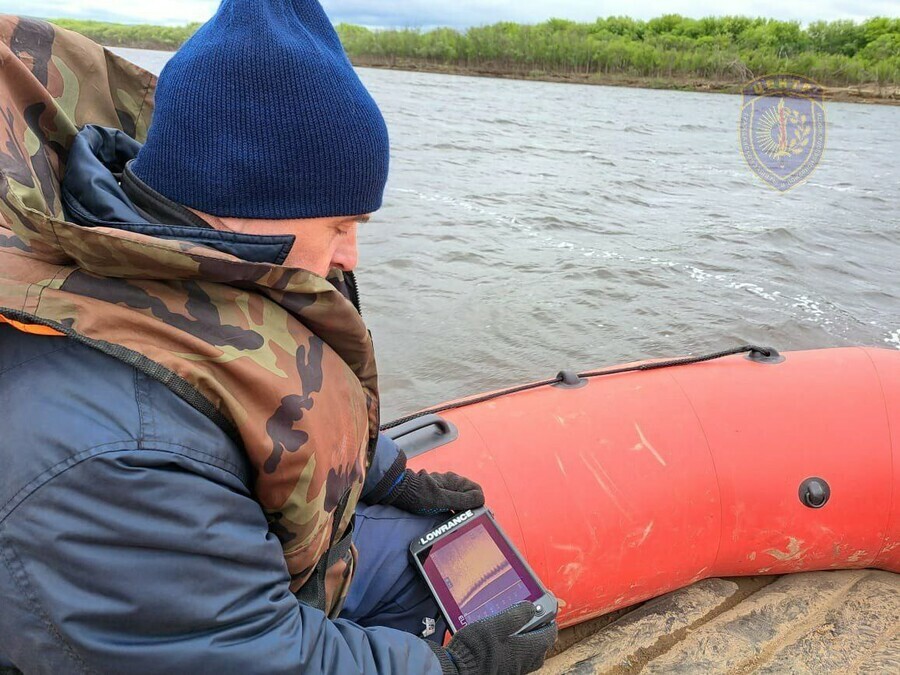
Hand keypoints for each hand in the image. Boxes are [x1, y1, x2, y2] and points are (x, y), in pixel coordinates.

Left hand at [385, 469, 484, 514]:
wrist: (399, 493)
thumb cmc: (419, 495)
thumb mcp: (442, 500)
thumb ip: (462, 500)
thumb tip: (480, 500)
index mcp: (455, 481)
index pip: (476, 491)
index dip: (477, 503)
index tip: (474, 515)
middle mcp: (452, 483)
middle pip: (469, 497)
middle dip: (470, 509)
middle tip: (468, 522)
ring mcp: (445, 489)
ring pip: (460, 502)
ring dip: (461, 512)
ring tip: (459, 524)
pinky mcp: (438, 496)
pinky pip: (451, 505)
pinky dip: (452, 513)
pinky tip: (449, 521)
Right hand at [427, 603, 557, 674]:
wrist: (458, 669)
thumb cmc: (475, 649)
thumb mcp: (495, 625)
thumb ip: (515, 616)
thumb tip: (531, 607)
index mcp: (525, 649)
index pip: (548, 636)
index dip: (550, 622)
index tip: (549, 612)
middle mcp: (522, 662)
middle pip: (540, 648)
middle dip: (540, 633)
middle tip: (536, 619)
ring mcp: (513, 669)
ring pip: (529, 656)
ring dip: (529, 642)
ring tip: (521, 629)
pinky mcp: (502, 671)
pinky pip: (517, 660)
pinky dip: (517, 649)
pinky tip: (505, 642)